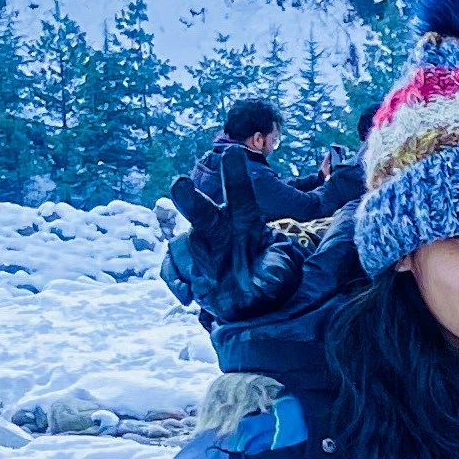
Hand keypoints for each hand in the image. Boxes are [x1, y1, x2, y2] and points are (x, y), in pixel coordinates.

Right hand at [165, 144, 300, 320]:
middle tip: (180, 183)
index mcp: (246, 220)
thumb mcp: (286, 265)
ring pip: (182, 243)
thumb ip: (282, 258)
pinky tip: (189, 295)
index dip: (236, 175)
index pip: (241, 194)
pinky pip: (172, 269)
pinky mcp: (188, 269)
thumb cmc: (273, 276)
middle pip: (202, 211)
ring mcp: (200, 248)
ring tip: (203, 279)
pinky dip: (176, 280)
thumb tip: (275, 258)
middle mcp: (219, 229)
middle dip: (191, 198)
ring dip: (187, 257)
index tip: (233, 152)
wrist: (256, 305)